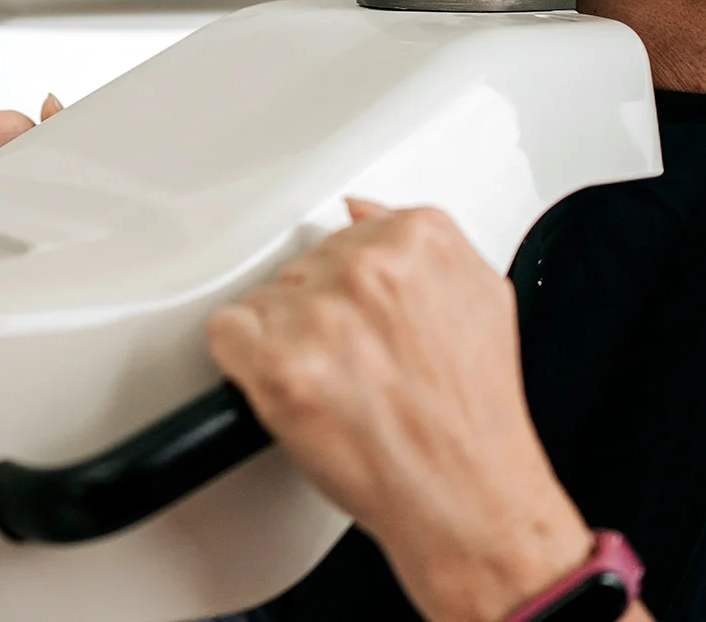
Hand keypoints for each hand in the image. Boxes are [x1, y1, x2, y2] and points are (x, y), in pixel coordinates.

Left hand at [208, 201, 593, 621]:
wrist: (466, 496)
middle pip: (299, 267)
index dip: (348, 290)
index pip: (343, 233)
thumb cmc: (471, 415)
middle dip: (317, 315)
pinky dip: (245, 365)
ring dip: (285, 342)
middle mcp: (369, 266)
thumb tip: (360, 209)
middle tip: (353, 366)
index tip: (363, 325)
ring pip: (265, 301)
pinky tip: (292, 391)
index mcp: (420, 238)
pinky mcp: (280, 362)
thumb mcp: (478, 300)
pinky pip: (227, 333)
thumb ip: (420, 245)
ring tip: (334, 385)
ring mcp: (322, 312)